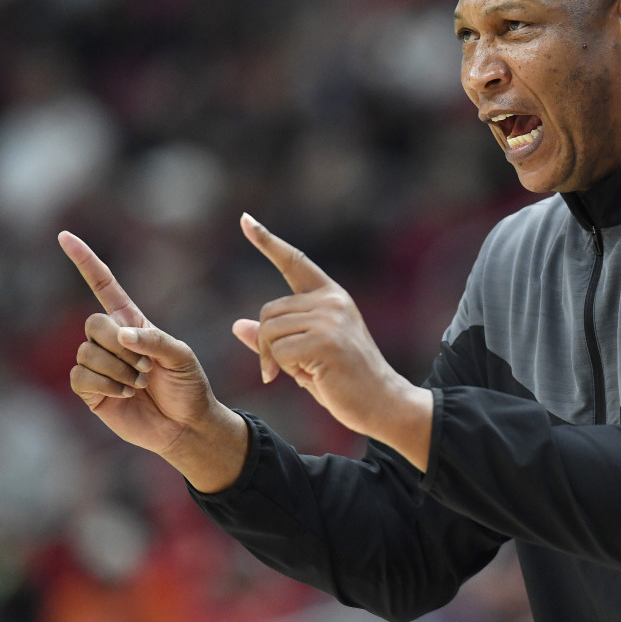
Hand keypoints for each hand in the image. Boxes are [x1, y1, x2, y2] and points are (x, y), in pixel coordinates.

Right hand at [59, 232, 245, 491]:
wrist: (186, 424)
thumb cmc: (188, 386)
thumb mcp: (182, 356)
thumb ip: (154, 341)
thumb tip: (122, 335)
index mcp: (133, 323)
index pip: (104, 286)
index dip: (86, 262)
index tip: (65, 236)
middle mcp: (111, 340)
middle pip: (93, 322)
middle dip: (121, 345)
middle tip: (146, 366)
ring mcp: (98, 365)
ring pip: (88, 352)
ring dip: (119, 370)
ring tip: (140, 384)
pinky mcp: (90, 390)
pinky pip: (81, 377)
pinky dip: (106, 385)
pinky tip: (125, 394)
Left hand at [232, 214, 431, 468]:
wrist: (383, 401)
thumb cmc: (344, 380)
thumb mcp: (305, 355)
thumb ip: (275, 338)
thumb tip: (238, 325)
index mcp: (331, 296)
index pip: (294, 262)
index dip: (267, 241)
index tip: (245, 220)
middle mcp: (332, 300)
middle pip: (268, 311)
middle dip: (268, 345)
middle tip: (287, 370)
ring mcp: (330, 318)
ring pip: (270, 331)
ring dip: (276, 360)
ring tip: (306, 373)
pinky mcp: (326, 340)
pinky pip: (279, 352)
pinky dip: (285, 370)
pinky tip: (311, 377)